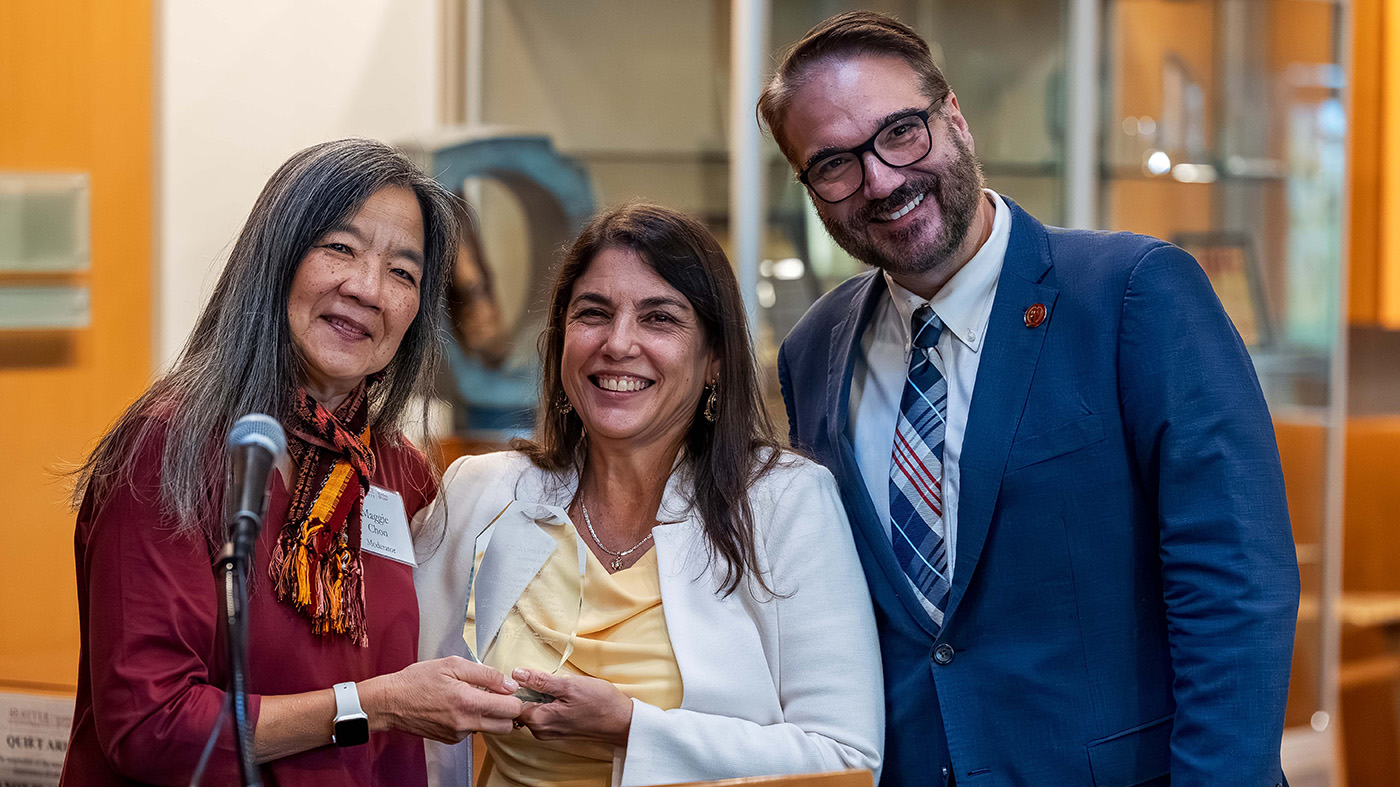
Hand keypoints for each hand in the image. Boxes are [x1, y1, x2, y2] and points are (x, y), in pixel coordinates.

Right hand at [361, 656, 524, 741]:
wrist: (391, 702)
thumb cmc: (418, 680)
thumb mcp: (453, 665)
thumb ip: (486, 674)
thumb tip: (509, 684)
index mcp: (468, 702)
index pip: (511, 709)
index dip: (513, 697)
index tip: (506, 689)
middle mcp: (465, 723)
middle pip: (506, 726)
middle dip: (507, 711)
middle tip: (494, 695)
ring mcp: (458, 734)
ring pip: (490, 730)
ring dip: (489, 716)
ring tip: (472, 698)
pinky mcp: (451, 740)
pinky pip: (472, 731)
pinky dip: (472, 720)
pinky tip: (457, 707)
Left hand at [513, 668, 632, 746]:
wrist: (622, 722)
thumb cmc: (599, 703)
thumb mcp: (569, 685)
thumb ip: (540, 681)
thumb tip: (517, 673)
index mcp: (539, 720)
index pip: (512, 703)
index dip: (517, 687)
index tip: (529, 676)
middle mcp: (541, 731)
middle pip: (523, 705)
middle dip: (532, 690)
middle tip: (550, 680)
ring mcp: (550, 732)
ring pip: (536, 708)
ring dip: (544, 695)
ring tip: (562, 688)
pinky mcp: (560, 731)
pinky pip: (547, 713)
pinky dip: (553, 702)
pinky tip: (567, 697)